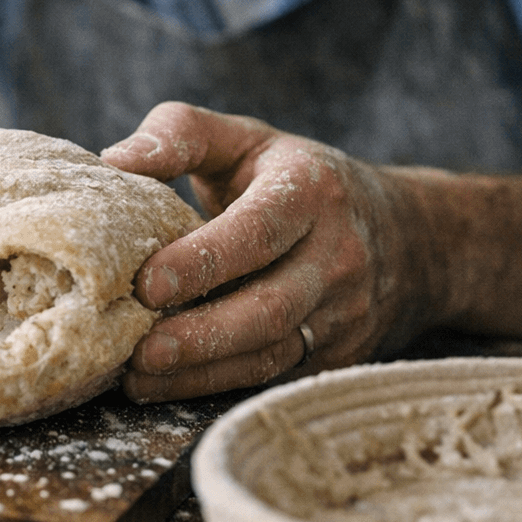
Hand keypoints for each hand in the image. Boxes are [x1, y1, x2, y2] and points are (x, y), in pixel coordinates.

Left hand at [100, 102, 435, 401]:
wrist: (406, 234)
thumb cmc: (293, 177)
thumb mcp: (245, 138)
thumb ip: (180, 135)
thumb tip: (114, 160)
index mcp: (310, 191)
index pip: (257, 231)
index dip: (202, 260)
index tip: (147, 283)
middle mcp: (336, 255)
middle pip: (270, 307)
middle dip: (201, 334)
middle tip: (139, 350)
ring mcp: (343, 311)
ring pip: (272, 352)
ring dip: (202, 372)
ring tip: (139, 377)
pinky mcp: (337, 352)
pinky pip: (275, 375)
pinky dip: (217, 385)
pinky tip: (166, 385)